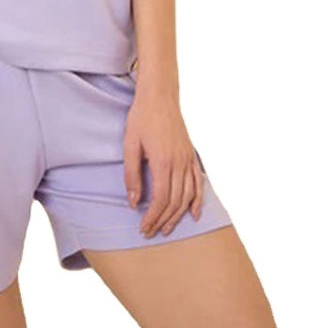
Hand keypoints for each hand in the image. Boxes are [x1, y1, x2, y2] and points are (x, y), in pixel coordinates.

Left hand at [123, 84, 202, 236]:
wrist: (160, 96)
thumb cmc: (142, 118)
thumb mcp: (130, 144)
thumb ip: (132, 175)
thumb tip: (133, 202)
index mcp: (163, 162)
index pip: (160, 200)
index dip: (152, 217)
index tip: (143, 227)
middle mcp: (180, 163)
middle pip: (175, 202)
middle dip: (163, 220)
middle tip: (150, 232)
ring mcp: (188, 159)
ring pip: (187, 196)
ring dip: (178, 215)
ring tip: (167, 228)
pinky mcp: (192, 155)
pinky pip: (199, 182)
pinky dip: (198, 200)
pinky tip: (195, 213)